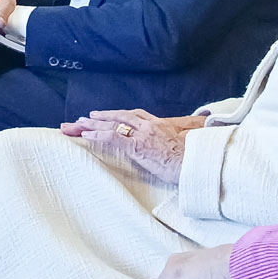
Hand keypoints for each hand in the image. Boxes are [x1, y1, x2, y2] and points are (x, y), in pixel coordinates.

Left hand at [62, 109, 204, 183]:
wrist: (201, 163)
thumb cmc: (198, 158)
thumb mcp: (189, 142)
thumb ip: (182, 136)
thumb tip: (185, 136)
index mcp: (162, 125)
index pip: (135, 116)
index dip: (118, 115)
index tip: (107, 115)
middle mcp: (150, 126)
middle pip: (119, 118)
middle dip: (100, 117)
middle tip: (83, 118)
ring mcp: (143, 135)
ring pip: (112, 125)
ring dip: (92, 125)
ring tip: (76, 124)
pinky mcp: (138, 146)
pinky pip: (112, 138)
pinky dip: (97, 135)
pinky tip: (85, 135)